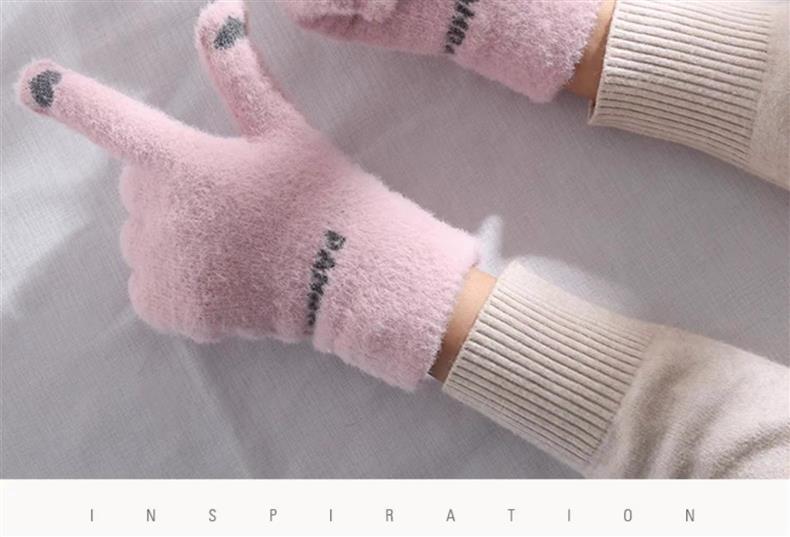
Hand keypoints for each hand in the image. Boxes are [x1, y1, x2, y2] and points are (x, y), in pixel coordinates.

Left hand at [17, 0, 476, 389]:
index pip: (113, 120)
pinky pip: (150, 285)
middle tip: (233, 199)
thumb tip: (220, 12)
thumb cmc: (321, 198)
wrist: (347, 278)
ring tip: (236, 244)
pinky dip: (176, 280)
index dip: (69, 99)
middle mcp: (158, 215)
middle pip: (139, 187)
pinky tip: (223, 277)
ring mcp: (161, 267)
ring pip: (144, 237)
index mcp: (182, 161)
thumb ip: (241, 73)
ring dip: (174, 235)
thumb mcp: (286, 130)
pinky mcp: (168, 309)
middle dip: (171, 186)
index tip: (30, 82)